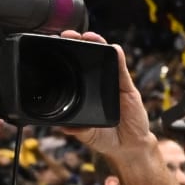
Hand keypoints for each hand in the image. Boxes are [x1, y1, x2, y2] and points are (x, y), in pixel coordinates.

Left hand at [55, 31, 150, 160]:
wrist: (130, 147)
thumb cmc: (107, 139)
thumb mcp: (86, 135)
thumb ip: (76, 129)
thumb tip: (62, 126)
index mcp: (84, 93)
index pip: (72, 70)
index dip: (63, 57)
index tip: (53, 47)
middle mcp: (97, 85)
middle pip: (87, 58)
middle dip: (77, 43)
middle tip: (67, 36)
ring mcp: (112, 84)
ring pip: (104, 58)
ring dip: (97, 44)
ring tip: (88, 36)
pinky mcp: (127, 87)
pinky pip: (122, 68)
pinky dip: (118, 56)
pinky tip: (112, 48)